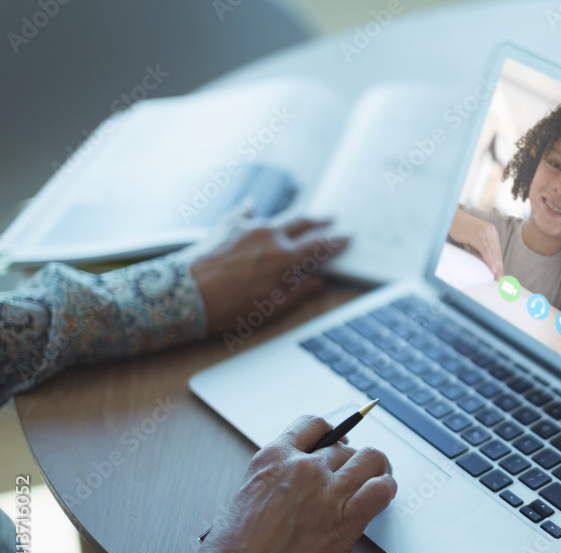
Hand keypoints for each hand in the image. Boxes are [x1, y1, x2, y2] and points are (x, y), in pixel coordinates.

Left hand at [190, 216, 348, 334]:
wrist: (183, 294)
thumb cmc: (227, 307)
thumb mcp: (271, 309)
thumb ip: (299, 293)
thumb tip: (318, 282)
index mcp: (285, 258)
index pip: (320, 246)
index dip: (337, 242)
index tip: (348, 237)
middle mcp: (270, 236)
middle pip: (303, 222)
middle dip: (319, 220)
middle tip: (331, 218)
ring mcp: (247, 227)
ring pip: (277, 218)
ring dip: (291, 219)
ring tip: (299, 219)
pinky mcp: (227, 226)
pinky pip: (245, 213)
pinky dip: (253, 211)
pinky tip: (253, 205)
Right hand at [193, 416, 396, 552]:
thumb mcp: (246, 495)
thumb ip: (276, 479)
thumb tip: (299, 479)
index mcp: (272, 457)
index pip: (313, 425)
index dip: (330, 434)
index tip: (336, 443)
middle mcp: (303, 467)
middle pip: (344, 448)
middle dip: (349, 462)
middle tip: (351, 478)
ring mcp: (327, 491)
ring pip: (370, 459)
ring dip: (376, 469)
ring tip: (376, 480)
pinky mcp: (347, 519)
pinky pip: (382, 489)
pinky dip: (387, 488)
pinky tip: (381, 496)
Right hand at [448, 208, 503, 279]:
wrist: (453, 218)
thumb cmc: (461, 229)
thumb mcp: (474, 239)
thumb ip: (480, 248)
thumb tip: (485, 261)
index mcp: (492, 233)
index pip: (497, 251)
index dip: (500, 264)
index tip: (501, 274)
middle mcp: (491, 232)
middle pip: (497, 253)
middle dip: (500, 268)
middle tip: (501, 280)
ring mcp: (486, 233)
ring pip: (493, 253)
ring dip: (496, 267)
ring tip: (498, 277)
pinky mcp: (479, 235)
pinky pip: (486, 251)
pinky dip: (490, 261)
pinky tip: (492, 269)